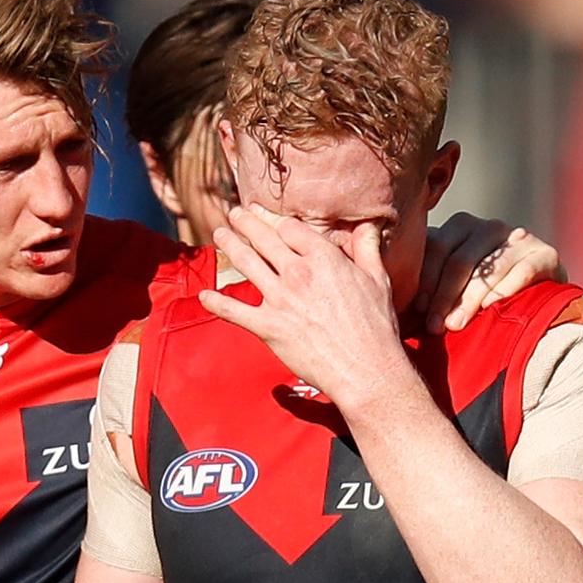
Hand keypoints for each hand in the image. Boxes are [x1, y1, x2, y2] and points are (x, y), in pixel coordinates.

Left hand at [199, 205, 418, 410]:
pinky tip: (204, 296)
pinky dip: (217, 303)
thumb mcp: (378, 280)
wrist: (365, 369)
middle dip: (245, 222)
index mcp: (324, 259)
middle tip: (234, 213)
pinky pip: (235, 311)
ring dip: (229, 245)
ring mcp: (280, 299)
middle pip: (263, 238)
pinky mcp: (268, 327)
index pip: (290, 228)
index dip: (278, 222)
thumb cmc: (375, 327)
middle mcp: (298, 273)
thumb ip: (367, 249)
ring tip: (219, 235)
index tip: (269, 218)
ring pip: (246, 263)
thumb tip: (367, 225)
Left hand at [417, 212, 564, 333]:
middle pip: (459, 259)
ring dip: (469, 299)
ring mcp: (518, 237)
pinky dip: (505, 290)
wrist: (535, 296)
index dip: (424, 280)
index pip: (435, 248)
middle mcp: (488, 226)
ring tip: (455, 325)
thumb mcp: (452, 284)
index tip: (416, 309)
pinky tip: (492, 308)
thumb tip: (393, 306)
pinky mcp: (545, 254)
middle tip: (434, 326)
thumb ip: (427, 286)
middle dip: (443, 296)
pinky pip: (522, 271)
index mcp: (459, 227)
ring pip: (488, 268)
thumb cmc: (478, 294)